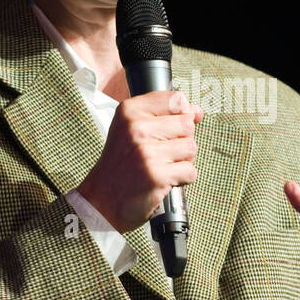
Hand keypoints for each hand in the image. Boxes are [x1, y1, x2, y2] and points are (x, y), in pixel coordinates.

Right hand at [77, 89, 203, 233]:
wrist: (102, 200)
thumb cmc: (121, 164)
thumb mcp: (132, 129)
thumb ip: (165, 115)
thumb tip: (197, 111)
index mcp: (130, 111)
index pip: (177, 100)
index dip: (181, 115)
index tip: (168, 129)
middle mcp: (137, 128)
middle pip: (187, 124)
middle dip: (181, 140)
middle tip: (161, 153)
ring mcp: (147, 152)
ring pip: (191, 147)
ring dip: (183, 160)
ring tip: (162, 166)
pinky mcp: (157, 175)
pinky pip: (190, 171)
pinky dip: (182, 179)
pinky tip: (164, 179)